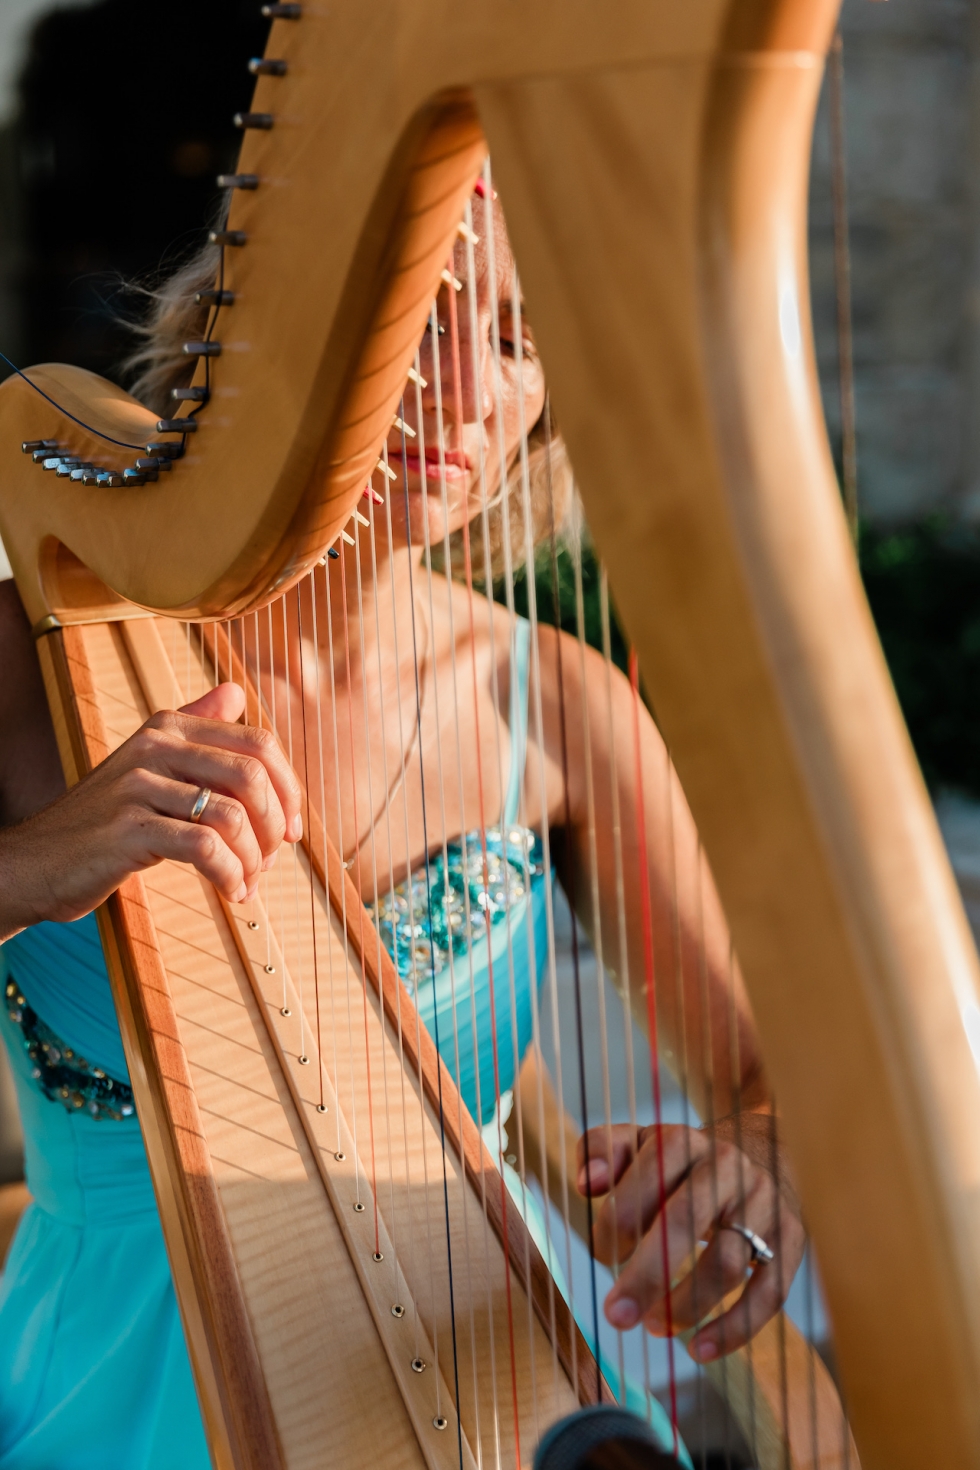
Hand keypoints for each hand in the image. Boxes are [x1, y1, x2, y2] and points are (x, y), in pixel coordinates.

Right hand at [0, 684, 302, 940]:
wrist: (36, 862)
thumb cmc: (103, 822)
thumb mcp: (149, 766)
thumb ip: (194, 728)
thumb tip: (235, 692)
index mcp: (169, 726)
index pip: (259, 744)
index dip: (288, 789)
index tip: (292, 829)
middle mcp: (156, 745)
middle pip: (252, 777)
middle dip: (275, 827)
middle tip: (271, 861)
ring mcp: (139, 786)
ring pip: (232, 816)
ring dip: (253, 860)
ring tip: (247, 883)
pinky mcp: (129, 829)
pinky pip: (205, 849)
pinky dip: (230, 876)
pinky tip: (230, 892)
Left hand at [577, 1118, 804, 1361]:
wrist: (764, 1152)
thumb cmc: (684, 1160)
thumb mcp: (640, 1141)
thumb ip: (602, 1148)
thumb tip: (585, 1182)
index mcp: (683, 1141)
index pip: (647, 1177)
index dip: (619, 1220)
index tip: (602, 1254)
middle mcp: (726, 1167)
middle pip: (686, 1221)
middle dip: (647, 1274)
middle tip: (616, 1314)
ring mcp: (762, 1204)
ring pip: (728, 1262)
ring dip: (687, 1304)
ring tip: (654, 1327)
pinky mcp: (790, 1241)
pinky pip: (769, 1293)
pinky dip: (735, 1328)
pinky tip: (699, 1350)